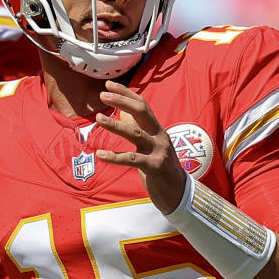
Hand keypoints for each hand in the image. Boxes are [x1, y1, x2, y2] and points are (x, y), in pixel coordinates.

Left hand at [95, 81, 186, 212]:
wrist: (180, 194)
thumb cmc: (161, 169)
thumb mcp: (149, 146)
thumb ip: (138, 129)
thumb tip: (122, 111)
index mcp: (157, 130)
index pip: (142, 105)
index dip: (125, 93)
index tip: (109, 85)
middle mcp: (159, 136)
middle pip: (141, 112)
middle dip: (122, 100)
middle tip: (103, 94)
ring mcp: (159, 151)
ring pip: (135, 133)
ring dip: (116, 125)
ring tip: (99, 118)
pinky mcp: (155, 167)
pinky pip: (132, 160)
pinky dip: (115, 157)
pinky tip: (100, 155)